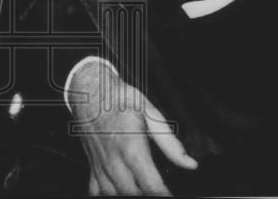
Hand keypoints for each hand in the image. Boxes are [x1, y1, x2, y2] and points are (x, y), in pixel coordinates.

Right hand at [68, 61, 196, 194]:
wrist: (88, 89)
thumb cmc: (119, 97)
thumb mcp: (149, 112)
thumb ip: (170, 142)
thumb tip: (189, 163)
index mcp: (131, 147)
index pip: (151, 186)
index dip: (164, 195)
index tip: (171, 195)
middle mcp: (114, 160)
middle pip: (133, 194)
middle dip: (148, 196)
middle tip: (160, 190)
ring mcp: (101, 165)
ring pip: (114, 195)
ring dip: (129, 195)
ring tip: (143, 190)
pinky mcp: (92, 166)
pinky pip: (96, 192)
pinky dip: (108, 195)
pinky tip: (120, 191)